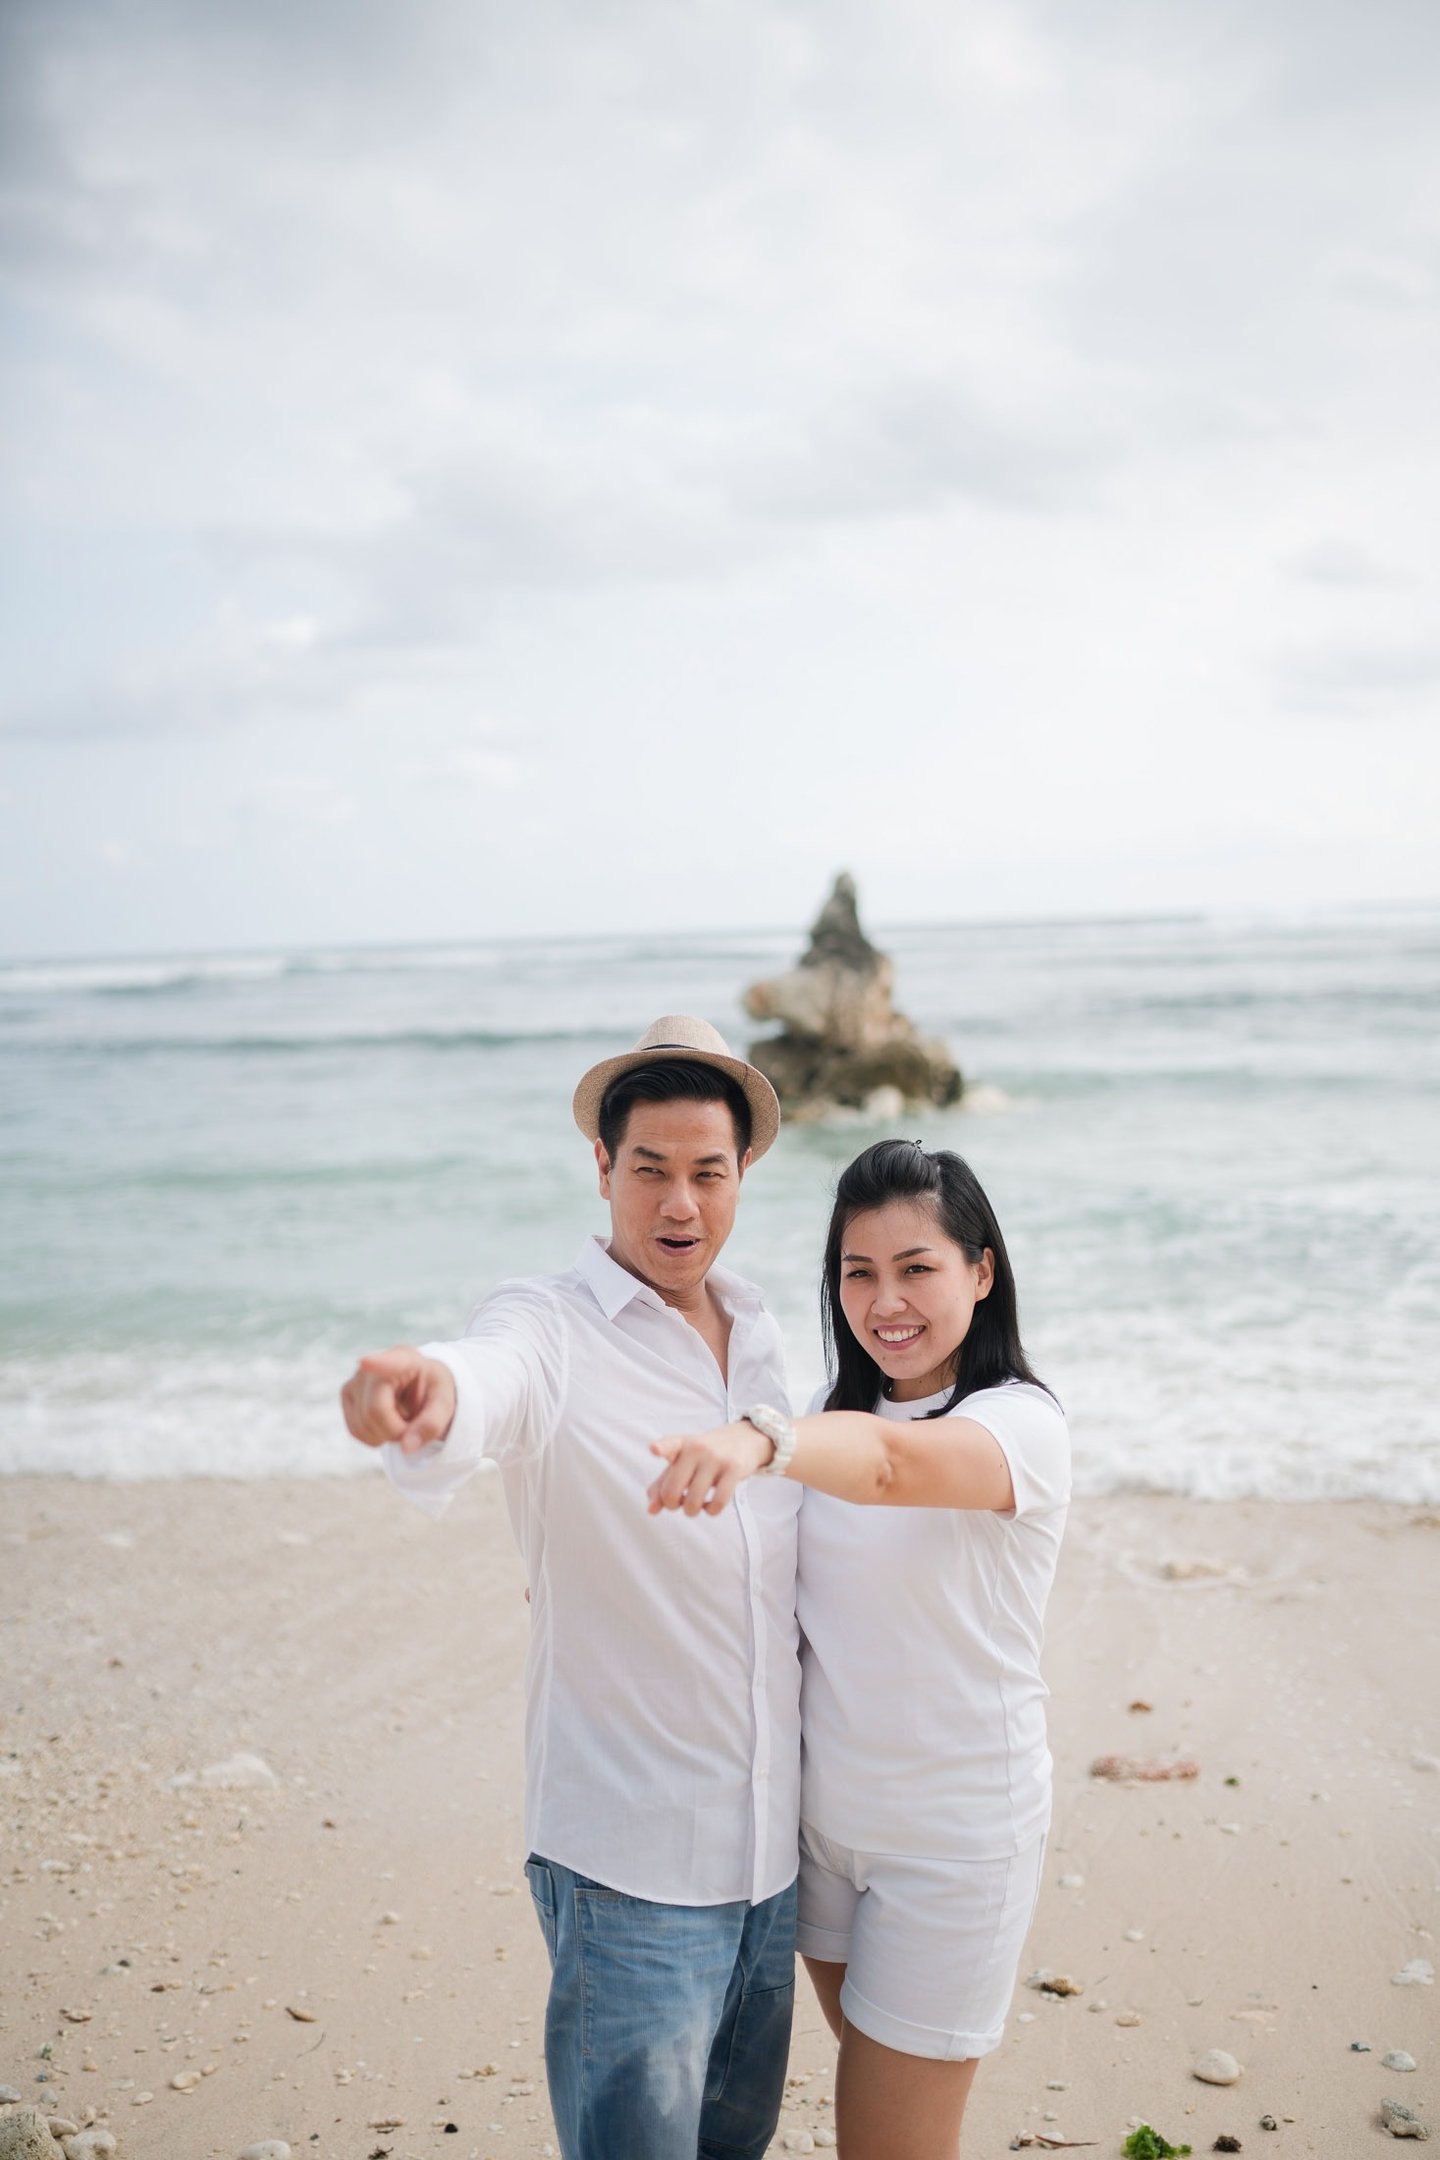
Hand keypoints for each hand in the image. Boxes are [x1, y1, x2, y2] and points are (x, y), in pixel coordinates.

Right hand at [340, 1347, 456, 1455]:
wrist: (419, 1385)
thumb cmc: (432, 1391)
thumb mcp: (444, 1405)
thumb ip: (432, 1425)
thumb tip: (406, 1448)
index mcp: (405, 1359)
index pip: (390, 1362)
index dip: (376, 1363)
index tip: (366, 1362)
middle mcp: (375, 1364)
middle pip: (375, 1412)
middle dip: (396, 1431)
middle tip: (413, 1424)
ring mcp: (356, 1378)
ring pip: (362, 1425)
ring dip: (386, 1435)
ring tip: (401, 1419)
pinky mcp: (346, 1393)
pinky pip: (355, 1430)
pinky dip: (374, 1437)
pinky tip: (387, 1422)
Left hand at [646, 1421, 772, 1516]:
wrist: (742, 1439)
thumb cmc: (705, 1456)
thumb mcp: (681, 1462)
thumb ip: (661, 1485)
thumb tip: (651, 1510)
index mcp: (680, 1445)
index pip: (669, 1445)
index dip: (661, 1448)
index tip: (654, 1449)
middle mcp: (696, 1449)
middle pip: (672, 1491)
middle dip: (672, 1505)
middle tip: (679, 1502)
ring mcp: (716, 1458)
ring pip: (693, 1501)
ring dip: (692, 1510)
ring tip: (696, 1504)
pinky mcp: (734, 1469)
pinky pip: (718, 1502)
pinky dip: (711, 1511)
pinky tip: (711, 1504)